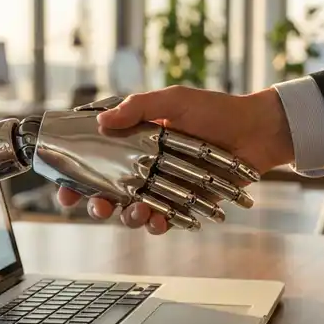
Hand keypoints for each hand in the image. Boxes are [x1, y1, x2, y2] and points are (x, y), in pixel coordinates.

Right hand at [57, 86, 293, 233]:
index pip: (94, 156)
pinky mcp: (183, 201)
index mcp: (135, 137)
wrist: (258, 132)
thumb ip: (138, 108)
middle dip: (95, 204)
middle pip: (106, 190)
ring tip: (134, 213)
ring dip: (126, 217)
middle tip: (95, 208)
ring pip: (130, 209)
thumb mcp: (174, 99)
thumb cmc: (217, 110)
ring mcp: (162, 184)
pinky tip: (156, 222)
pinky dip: (155, 224)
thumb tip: (102, 121)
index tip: (65, 189)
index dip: (75, 174)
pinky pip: (161, 219)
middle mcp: (143, 162)